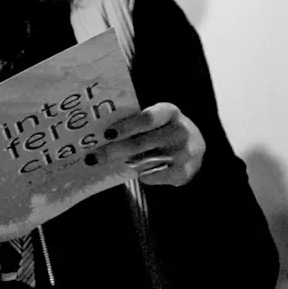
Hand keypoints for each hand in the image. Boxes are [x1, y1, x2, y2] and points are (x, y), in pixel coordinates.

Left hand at [88, 102, 204, 186]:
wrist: (194, 147)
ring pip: (144, 161)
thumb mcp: (156, 120)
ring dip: (122, 163)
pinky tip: (135, 172)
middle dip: (113, 151)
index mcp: (169, 112)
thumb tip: (101, 135)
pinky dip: (141, 175)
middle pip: (140, 144)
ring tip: (104, 164)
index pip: (147, 119)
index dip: (126, 126)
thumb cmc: (163, 131)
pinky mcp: (184, 172)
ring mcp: (184, 153)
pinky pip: (153, 176)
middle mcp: (180, 131)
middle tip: (92, 158)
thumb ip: (135, 123)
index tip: (107, 134)